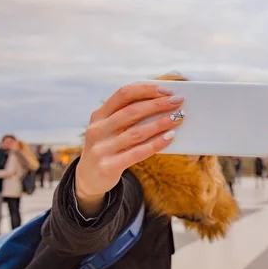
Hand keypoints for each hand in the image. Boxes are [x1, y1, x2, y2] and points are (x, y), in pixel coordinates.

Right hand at [75, 83, 184, 215]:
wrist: (88, 179)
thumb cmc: (109, 146)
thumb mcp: (111, 129)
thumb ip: (130, 116)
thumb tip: (165, 103)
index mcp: (98, 115)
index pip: (123, 94)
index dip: (146, 89)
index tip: (167, 89)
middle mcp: (97, 129)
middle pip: (132, 111)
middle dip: (158, 104)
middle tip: (179, 101)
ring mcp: (100, 149)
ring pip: (137, 132)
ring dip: (161, 123)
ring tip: (179, 117)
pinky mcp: (108, 167)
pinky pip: (137, 153)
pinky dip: (156, 144)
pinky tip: (170, 137)